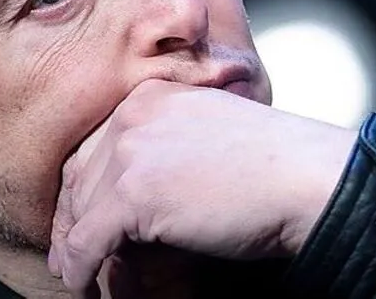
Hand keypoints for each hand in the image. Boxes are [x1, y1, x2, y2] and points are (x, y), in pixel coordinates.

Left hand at [48, 78, 355, 294]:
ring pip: (80, 210)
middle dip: (72, 218)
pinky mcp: (133, 195)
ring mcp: (131, 152)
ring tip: (75, 274)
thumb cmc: (275, 164)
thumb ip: (166, 150)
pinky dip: (81, 267)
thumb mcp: (208, 136)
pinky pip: (88, 241)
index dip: (83, 188)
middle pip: (80, 176)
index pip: (96, 145)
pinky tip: (82, 283)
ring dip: (74, 248)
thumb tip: (133, 198)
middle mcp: (133, 115)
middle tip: (69, 253)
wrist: (306, 178)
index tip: (79, 218)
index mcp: (151, 96)